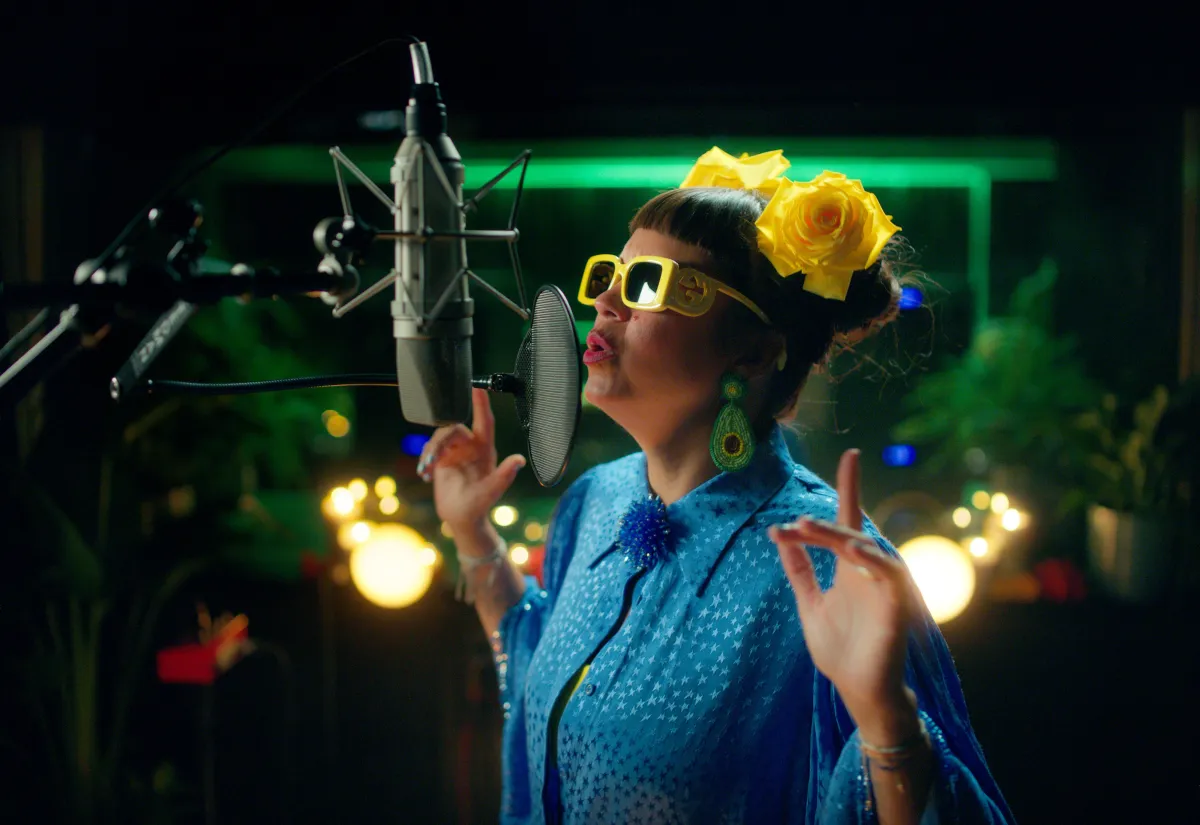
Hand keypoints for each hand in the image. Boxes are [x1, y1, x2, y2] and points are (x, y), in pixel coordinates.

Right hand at [417, 388, 525, 535]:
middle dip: (440, 441)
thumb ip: (503, 476)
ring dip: (429, 451)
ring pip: (439, 437)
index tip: (477, 387)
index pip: (484, 421)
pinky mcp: (442, 460)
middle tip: (430, 460)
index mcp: (485, 450)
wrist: (462, 518)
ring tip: (425, 469)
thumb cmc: (479, 506)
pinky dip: (424, 460)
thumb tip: (519, 460)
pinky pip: (430, 449)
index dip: (481, 404)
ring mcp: (455, 452)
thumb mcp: (491, 491)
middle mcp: (471, 447)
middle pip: (453, 428)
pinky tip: (424, 474)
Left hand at [769, 449, 919, 743]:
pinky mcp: (898, 606)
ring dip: (838, 535)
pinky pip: (890, 574)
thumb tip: (780, 536)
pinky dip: (873, 559)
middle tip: (791, 524)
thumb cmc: (841, 652)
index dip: (851, 487)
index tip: (851, 455)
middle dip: (820, 525)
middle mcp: (870, 572)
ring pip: (867, 547)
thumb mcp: (810, 605)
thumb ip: (800, 571)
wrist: (859, 692)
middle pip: (850, 532)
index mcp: (850, 569)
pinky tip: (851, 551)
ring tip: (807, 528)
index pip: (849, 520)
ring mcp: (886, 587)